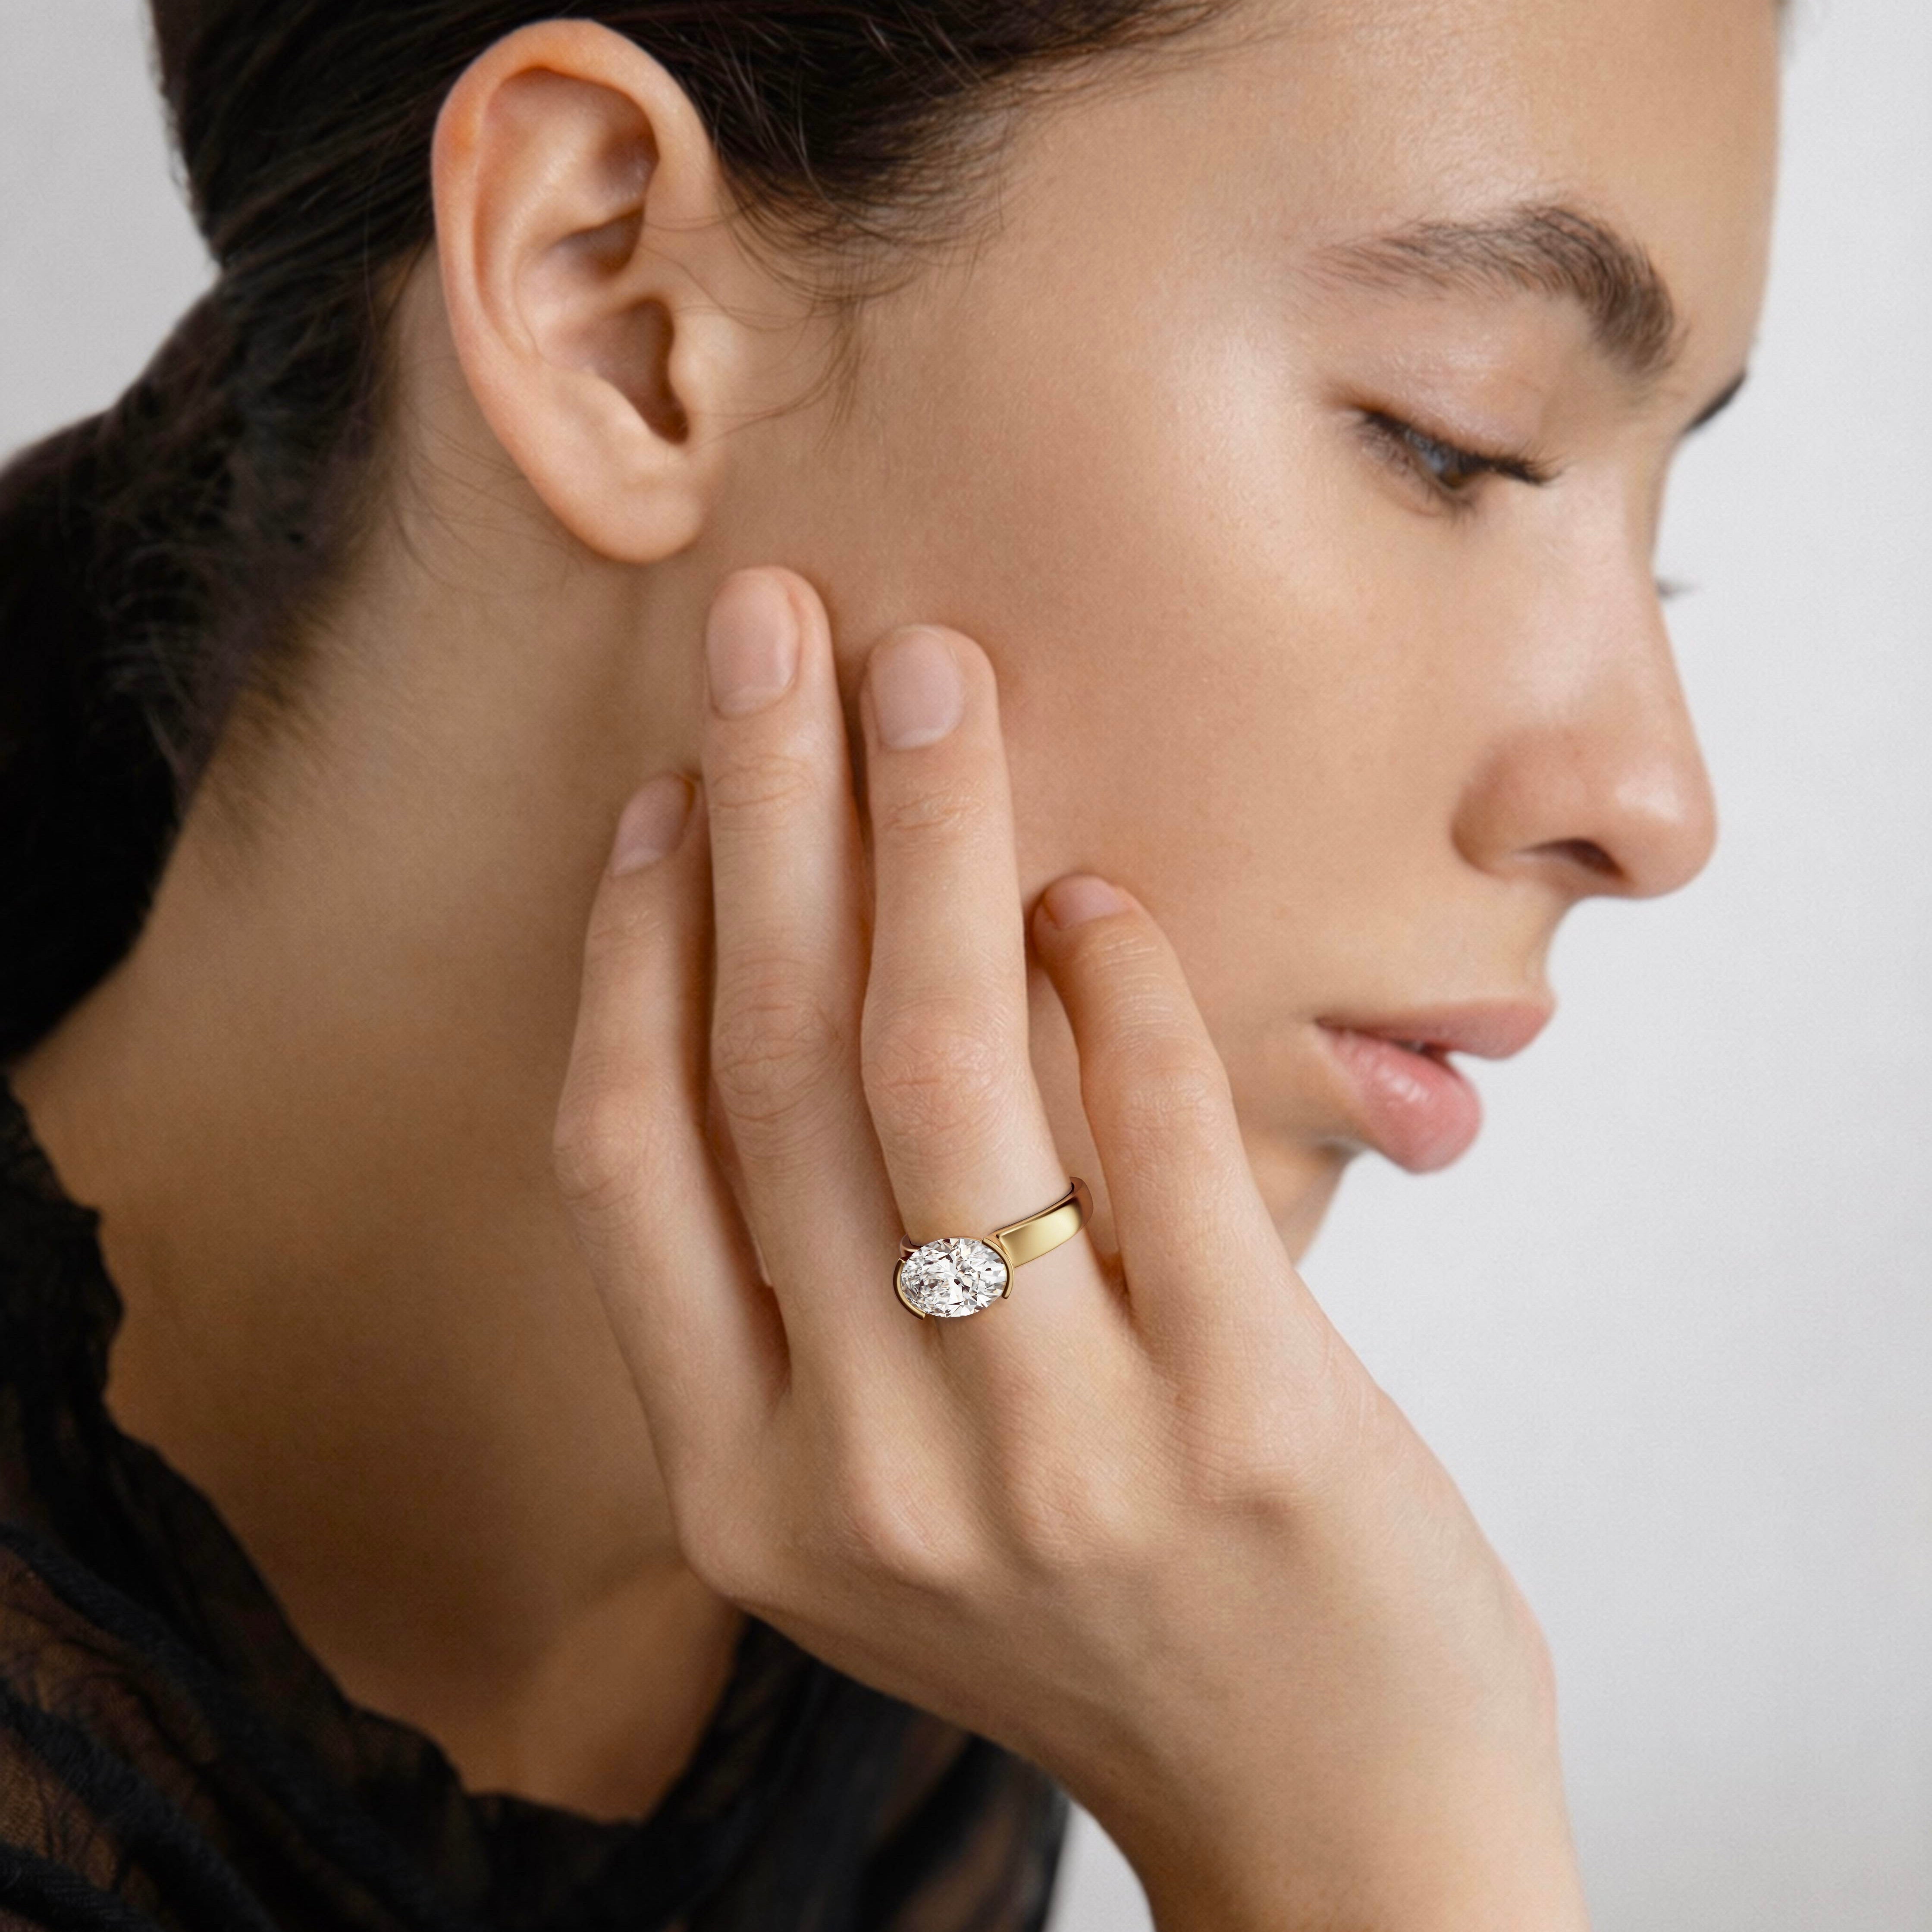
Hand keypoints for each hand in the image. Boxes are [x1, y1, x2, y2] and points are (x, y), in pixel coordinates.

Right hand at [553, 568, 1589, 1930]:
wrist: (1322, 1814)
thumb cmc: (1099, 1615)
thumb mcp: (902, 1493)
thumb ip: (827, 1299)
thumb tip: (809, 975)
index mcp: (742, 1491)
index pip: (630, 1163)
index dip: (633, 950)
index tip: (666, 792)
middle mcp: (865, 1476)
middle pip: (775, 1069)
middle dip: (768, 815)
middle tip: (773, 625)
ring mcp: (1050, 1458)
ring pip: (936, 1074)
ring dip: (926, 841)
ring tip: (933, 678)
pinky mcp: (1241, 1428)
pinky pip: (1150, 1142)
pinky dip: (1111, 982)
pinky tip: (1094, 889)